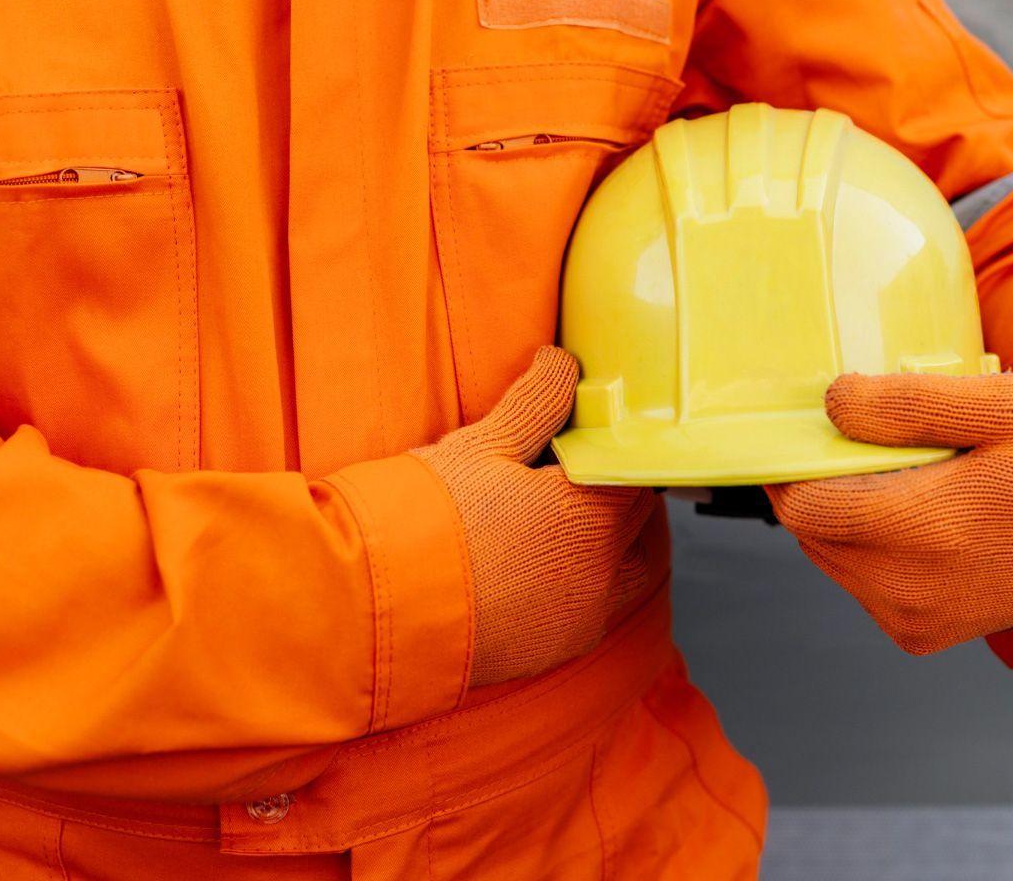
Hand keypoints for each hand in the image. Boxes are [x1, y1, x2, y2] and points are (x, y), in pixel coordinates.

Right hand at [414, 347, 658, 684]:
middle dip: (618, 491)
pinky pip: (593, 609)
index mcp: (590, 513)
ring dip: (615, 544)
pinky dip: (587, 585)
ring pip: (628, 569)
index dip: (616, 447)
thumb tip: (563, 362)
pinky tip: (547, 568)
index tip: (594, 438)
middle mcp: (601, 569)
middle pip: (637, 518)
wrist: (376, 612)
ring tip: (575, 522)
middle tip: (584, 473)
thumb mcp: (481, 447)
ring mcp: (582, 615)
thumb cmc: (425, 522)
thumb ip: (536, 403)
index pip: (634, 468)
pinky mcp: (557, 649)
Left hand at [765, 371, 1012, 653]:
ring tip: (893, 484)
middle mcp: (911, 588)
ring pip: (829, 557)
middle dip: (819, 488)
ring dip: (842, 518)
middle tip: (857, 450)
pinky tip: (910, 523)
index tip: (807, 434)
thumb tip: (834, 403)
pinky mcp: (916, 635)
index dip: (792, 468)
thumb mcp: (1003, 406)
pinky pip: (859, 583)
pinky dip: (866, 549)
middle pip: (810, 532)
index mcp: (929, 529)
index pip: (806, 506)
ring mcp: (911, 619)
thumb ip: (913, 403)